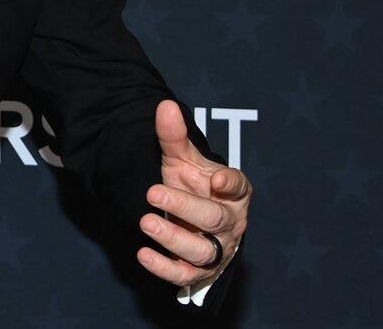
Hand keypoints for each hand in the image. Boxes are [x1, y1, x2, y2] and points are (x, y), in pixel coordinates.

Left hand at [135, 100, 251, 289]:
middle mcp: (230, 223)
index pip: (238, 187)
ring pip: (202, 251)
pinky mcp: (199, 271)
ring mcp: (216, 249)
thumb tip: (165, 107)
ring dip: (173, 238)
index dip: (230, 185)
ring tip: (146, 222)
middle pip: (214, 218)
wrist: (194, 222)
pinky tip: (144, 254)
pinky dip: (164, 268)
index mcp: (234, 193)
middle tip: (154, 193)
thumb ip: (174, 137)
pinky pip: (184, 275)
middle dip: (185, 207)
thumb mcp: (183, 161)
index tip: (215, 179)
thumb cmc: (193, 187)